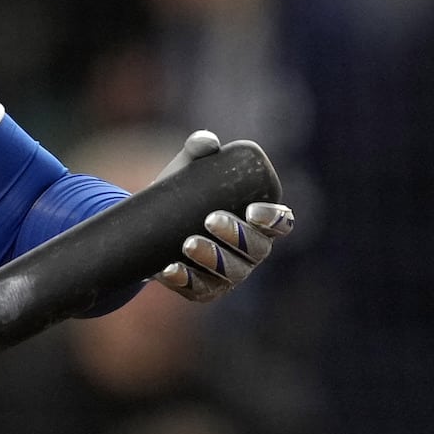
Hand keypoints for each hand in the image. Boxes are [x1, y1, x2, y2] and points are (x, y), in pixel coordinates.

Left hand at [149, 131, 294, 302]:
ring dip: (211, 258)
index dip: (273, 220)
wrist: (151, 223)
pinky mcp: (206, 290)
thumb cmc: (186, 190)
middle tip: (209, 220)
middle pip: (257, 249)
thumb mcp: (192, 168)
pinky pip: (200, 291)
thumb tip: (206, 142)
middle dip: (235, 235)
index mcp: (261, 222)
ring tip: (187, 243)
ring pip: (231, 272)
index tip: (252, 210)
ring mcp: (231, 274)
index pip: (281, 223)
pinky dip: (184, 280)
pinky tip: (168, 269)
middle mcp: (253, 251)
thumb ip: (201, 147)